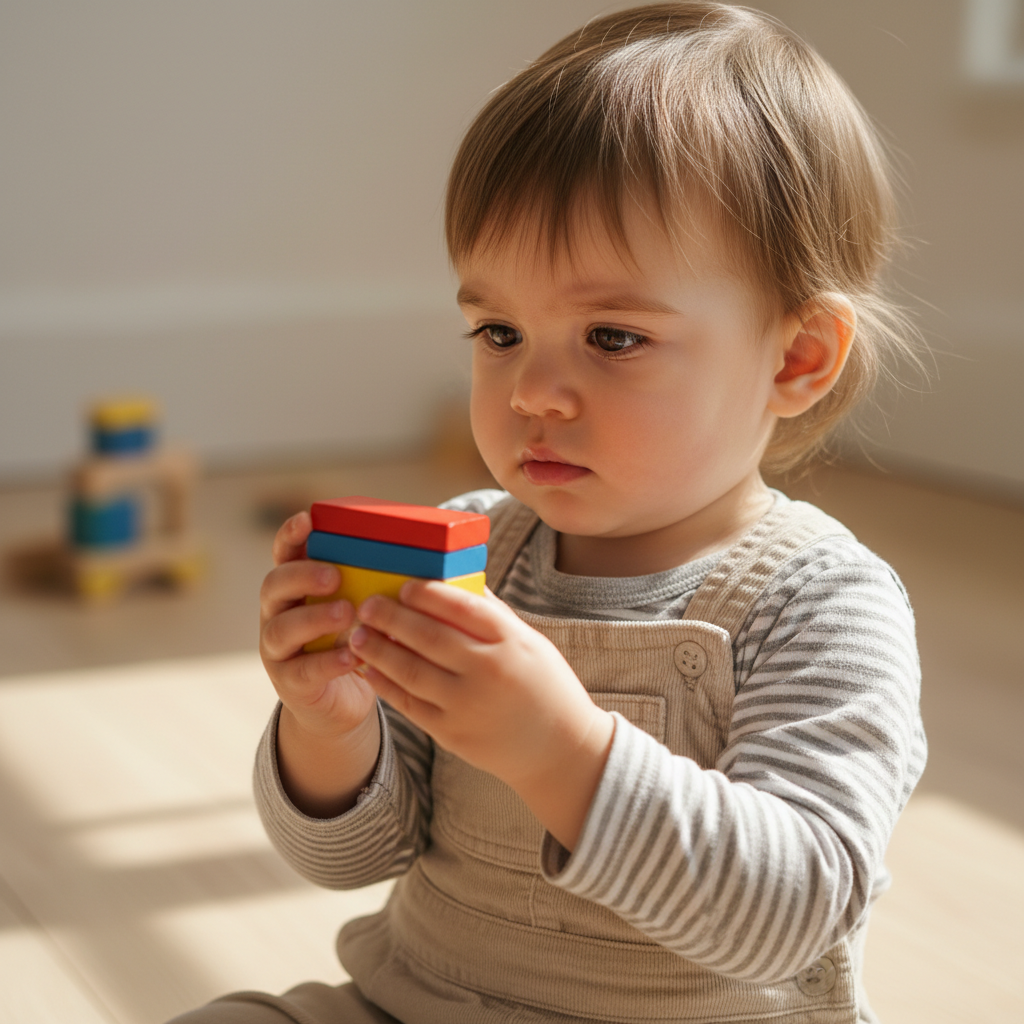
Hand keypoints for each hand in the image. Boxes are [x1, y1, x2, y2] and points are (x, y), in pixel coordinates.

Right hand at [259, 512, 380, 815]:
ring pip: (281, 629)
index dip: (291, 535)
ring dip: (314, 618)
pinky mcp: (290, 682)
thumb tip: (431, 556)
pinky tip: (353, 656)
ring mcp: (279, 648)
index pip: (285, 553)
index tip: (308, 520)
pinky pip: (302, 669)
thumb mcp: (364, 607)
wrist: (340, 702)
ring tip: (346, 613)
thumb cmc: (358, 641)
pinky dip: (328, 661)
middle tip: (334, 575)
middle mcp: (280, 612)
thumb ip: (377, 582)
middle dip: (303, 575)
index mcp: (298, 585)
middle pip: (274, 585)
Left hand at [351, 581, 614, 848]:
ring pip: (410, 670)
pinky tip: (369, 669)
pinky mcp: (452, 733)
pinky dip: (385, 685)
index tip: (404, 584)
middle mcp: (488, 670)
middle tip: (368, 604)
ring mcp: (467, 704)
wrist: (560, 750)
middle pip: (428, 636)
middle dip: (391, 617)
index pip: (461, 607)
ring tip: (359, 634)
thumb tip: (454, 581)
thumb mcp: (529, 642)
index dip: (427, 593)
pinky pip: (409, 704)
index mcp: (511, 641)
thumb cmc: (544, 686)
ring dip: (378, 650)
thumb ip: (492, 615)